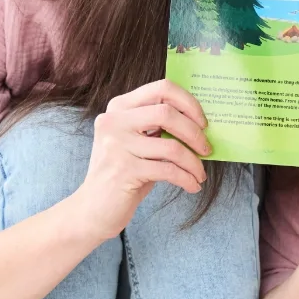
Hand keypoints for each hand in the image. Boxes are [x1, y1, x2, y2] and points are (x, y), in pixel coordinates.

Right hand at [69, 80, 210, 245]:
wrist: (92, 209)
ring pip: (172, 147)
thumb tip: (199, 123)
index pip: (162, 89)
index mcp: (119, 107)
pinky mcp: (124, 170)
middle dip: (195, 133)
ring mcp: (117, 145)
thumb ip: (157, 126)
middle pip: (168, 113)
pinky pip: (169, 171)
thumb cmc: (123, 173)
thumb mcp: (136, 142)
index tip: (202, 122)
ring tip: (200, 174)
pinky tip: (192, 186)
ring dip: (194, 162)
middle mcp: (114, 121)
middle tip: (206, 149)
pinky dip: (187, 179)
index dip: (189, 103)